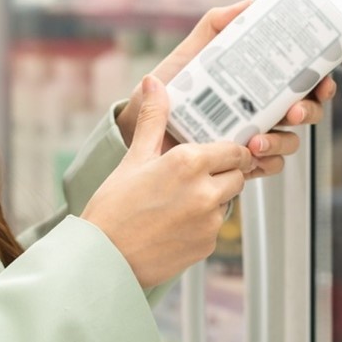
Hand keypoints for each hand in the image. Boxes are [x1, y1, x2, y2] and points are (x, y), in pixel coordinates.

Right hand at [83, 76, 254, 288]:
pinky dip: (203, 223)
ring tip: (179, 200)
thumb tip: (154, 83)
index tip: (219, 152)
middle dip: (224, 174)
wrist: (104, 258)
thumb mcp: (135, 157)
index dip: (228, 151)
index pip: (234, 150)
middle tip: (196, 176)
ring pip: (228, 201)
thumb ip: (153, 119)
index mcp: (189, 162)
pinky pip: (216, 227)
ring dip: (214, 198)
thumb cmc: (115, 207)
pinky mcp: (208, 245)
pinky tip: (175, 223)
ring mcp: (209, 221)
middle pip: (237, 175)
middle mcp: (205, 190)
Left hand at [114, 1, 334, 178]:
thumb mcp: (192, 52)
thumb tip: (249, 3)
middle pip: (305, 112)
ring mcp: (255, 137)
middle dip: (307, 112)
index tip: (322, 81)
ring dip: (281, 142)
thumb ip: (216, 25)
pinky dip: (264, 164)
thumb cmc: (169, 87)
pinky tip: (249, 159)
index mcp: (258, 84)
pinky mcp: (240, 163)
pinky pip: (267, 168)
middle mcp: (263, 111)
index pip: (302, 82)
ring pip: (289, 143)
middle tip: (292, 111)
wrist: (141, 123)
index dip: (321, 82)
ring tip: (256, 141)